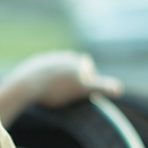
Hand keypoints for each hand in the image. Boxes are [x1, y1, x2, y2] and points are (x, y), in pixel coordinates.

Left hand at [3, 51, 122, 108]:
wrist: (28, 85)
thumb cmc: (57, 90)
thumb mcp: (82, 90)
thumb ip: (102, 88)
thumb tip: (120, 88)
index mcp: (75, 60)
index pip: (87, 66)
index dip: (88, 77)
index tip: (84, 89)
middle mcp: (62, 56)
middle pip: (73, 64)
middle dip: (74, 75)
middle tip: (71, 91)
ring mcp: (48, 58)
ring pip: (58, 66)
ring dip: (60, 76)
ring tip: (57, 90)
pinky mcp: (34, 64)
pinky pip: (43, 70)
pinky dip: (46, 77)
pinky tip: (43, 88)